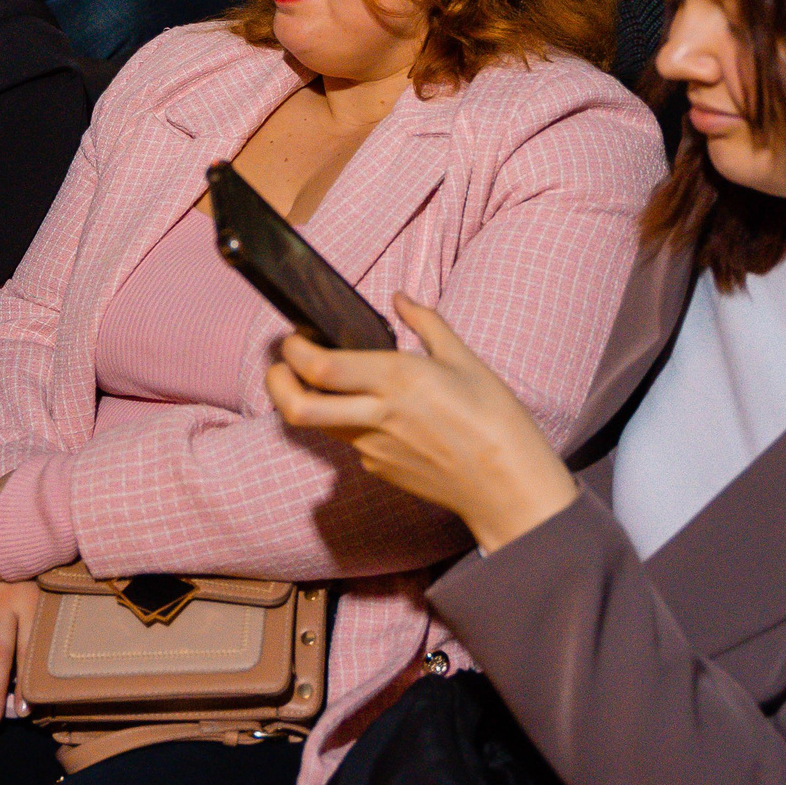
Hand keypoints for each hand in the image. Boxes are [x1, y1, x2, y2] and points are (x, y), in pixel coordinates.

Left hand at [266, 293, 577, 553]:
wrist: (510, 487)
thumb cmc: (496, 419)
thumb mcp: (465, 360)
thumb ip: (426, 323)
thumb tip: (400, 298)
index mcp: (397, 380)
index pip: (321, 368)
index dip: (294, 351)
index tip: (294, 339)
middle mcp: (377, 416)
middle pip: (299, 407)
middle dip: (275, 383)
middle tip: (278, 366)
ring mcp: (374, 449)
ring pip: (320, 424)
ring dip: (310, 402)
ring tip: (322, 382)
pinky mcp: (380, 470)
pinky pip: (353, 442)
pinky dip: (351, 423)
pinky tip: (378, 414)